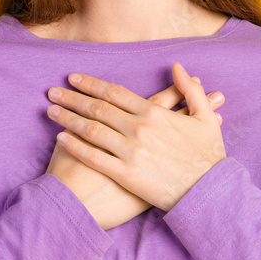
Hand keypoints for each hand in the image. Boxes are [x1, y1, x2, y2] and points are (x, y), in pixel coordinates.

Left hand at [46, 76, 224, 229]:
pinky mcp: (126, 174)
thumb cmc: (209, 157)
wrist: (210, 193)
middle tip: (52, 91)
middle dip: (72, 97)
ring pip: (91, 130)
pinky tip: (61, 138)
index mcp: (155, 113)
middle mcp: (139, 129)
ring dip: (68, 118)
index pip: (115, 92)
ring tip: (51, 110)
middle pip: (98, 108)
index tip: (74, 78)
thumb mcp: (205, 118)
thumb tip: (178, 66)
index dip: (91, 83)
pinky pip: (94, 157)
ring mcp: (131, 152)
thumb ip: (189, 90)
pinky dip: (75, 146)